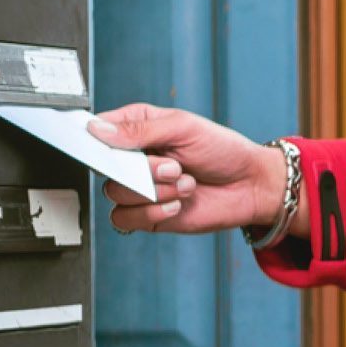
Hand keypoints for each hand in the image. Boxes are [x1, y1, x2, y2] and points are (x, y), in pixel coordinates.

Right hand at [87, 104, 290, 236]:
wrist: (251, 185)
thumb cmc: (224, 151)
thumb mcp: (185, 128)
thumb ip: (140, 130)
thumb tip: (98, 129)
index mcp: (138, 128)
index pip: (96, 130)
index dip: (94, 139)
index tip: (106, 145)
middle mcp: (133, 158)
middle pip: (103, 165)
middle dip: (142, 169)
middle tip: (174, 166)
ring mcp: (138, 187)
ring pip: (114, 192)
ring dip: (154, 190)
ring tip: (185, 183)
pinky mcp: (146, 214)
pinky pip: (124, 218)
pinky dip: (151, 213)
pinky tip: (176, 204)